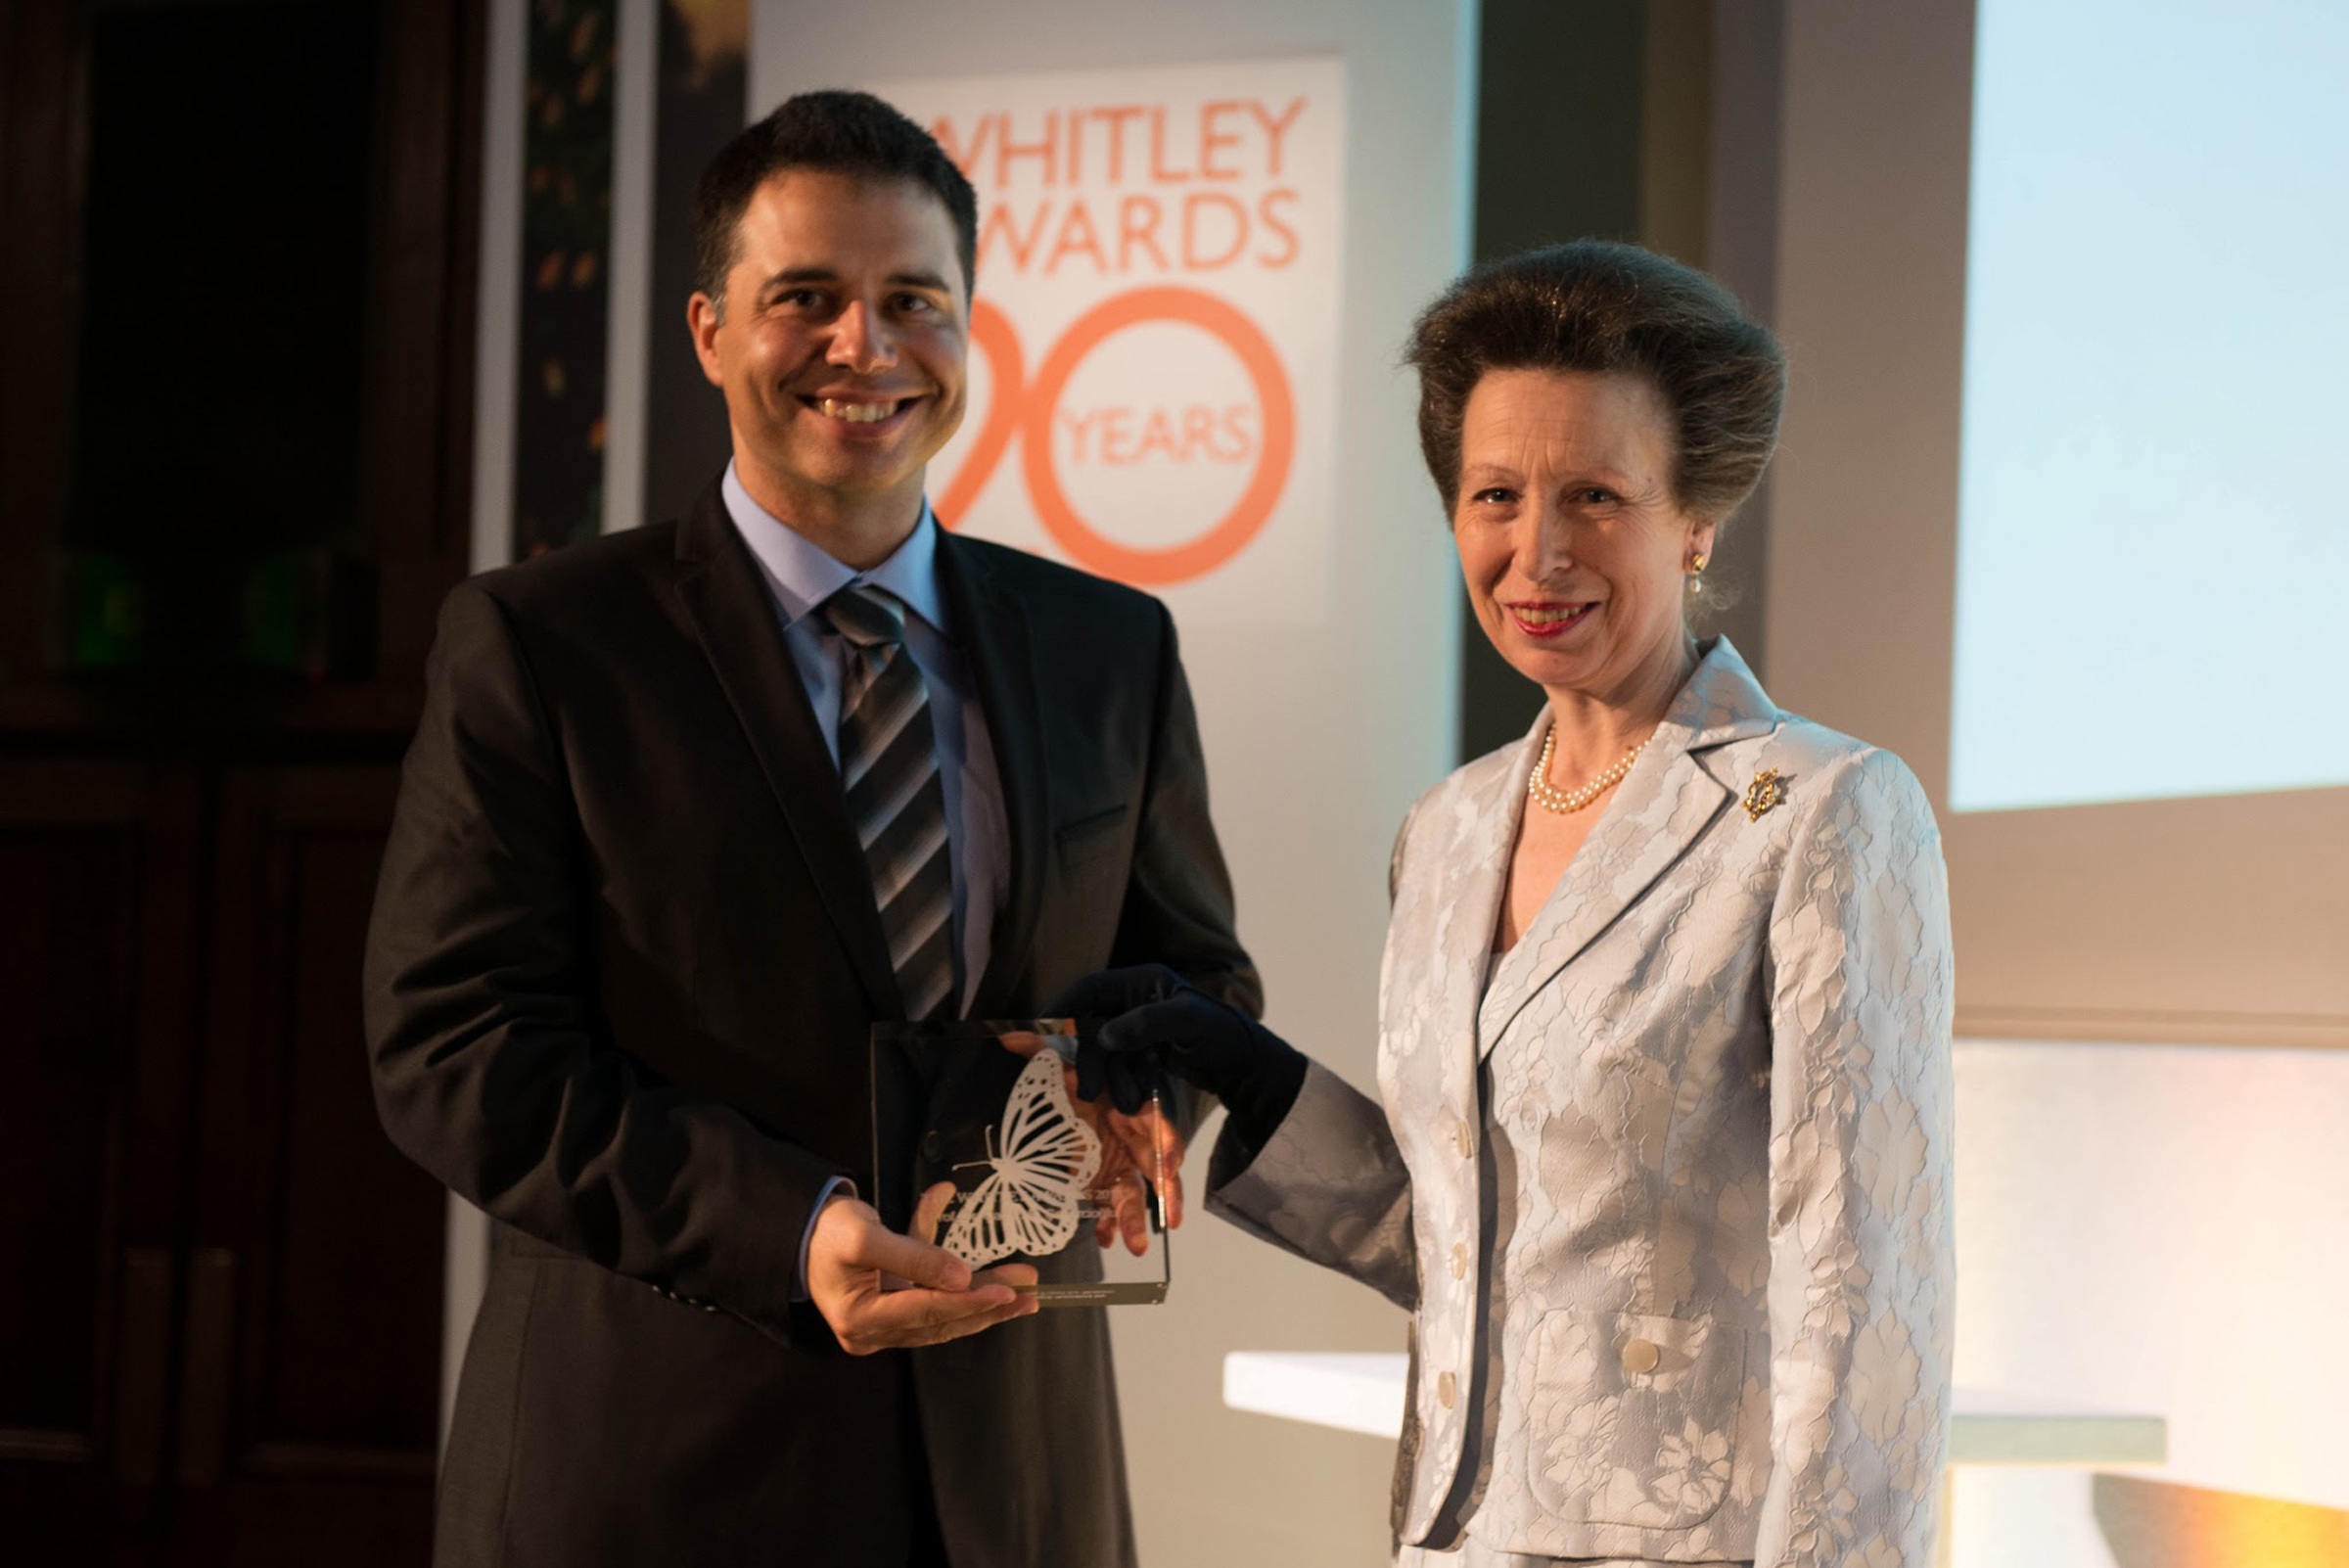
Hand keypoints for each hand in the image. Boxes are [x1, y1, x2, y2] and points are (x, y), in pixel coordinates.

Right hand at [807, 1192, 1037, 1354]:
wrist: (804, 1230)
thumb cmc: (828, 1231)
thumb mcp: (866, 1236)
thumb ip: (913, 1254)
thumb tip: (961, 1275)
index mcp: (859, 1319)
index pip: (925, 1312)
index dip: (968, 1301)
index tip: (1006, 1292)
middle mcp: (873, 1331)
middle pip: (941, 1319)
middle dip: (987, 1304)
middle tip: (1028, 1294)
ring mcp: (884, 1324)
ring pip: (944, 1314)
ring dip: (983, 1301)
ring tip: (1023, 1293)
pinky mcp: (894, 1310)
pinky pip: (934, 1300)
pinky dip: (962, 1285)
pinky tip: (994, 1276)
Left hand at [996, 1030, 1182, 1246]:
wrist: (1069, 1091)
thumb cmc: (1072, 1075)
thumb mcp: (1057, 1059)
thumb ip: (1039, 1049)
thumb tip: (1008, 1036)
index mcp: (1127, 1101)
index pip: (1153, 1118)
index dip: (1164, 1140)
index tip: (1169, 1162)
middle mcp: (1131, 1133)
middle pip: (1154, 1163)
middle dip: (1164, 1191)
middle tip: (1169, 1218)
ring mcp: (1121, 1159)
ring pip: (1135, 1189)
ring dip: (1136, 1217)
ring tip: (1135, 1246)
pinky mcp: (1106, 1177)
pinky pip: (1112, 1202)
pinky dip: (1109, 1221)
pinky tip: (1103, 1238)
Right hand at [1048, 965, 1309, 1149]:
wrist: (1247, 1064)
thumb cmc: (1220, 1033)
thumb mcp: (1187, 1023)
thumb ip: (1146, 1024)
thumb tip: (1104, 1036)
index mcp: (1142, 982)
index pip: (1089, 990)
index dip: (1061, 1009)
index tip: (1040, 1034)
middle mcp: (1135, 1000)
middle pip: (1091, 1025)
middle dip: (1088, 1059)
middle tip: (1088, 1090)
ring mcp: (1139, 1027)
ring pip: (1104, 1051)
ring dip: (1108, 1078)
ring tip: (1126, 1102)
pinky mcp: (1144, 1051)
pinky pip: (1119, 1066)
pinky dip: (1121, 1083)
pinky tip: (1134, 1100)